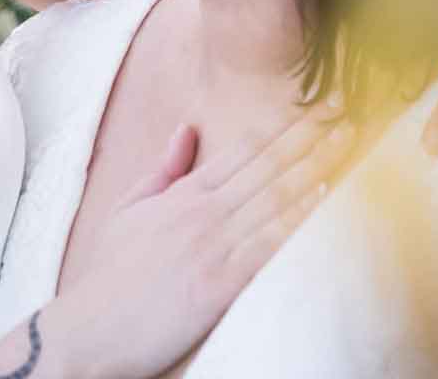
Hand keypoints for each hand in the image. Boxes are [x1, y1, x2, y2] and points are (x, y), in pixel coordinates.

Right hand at [46, 108, 353, 378]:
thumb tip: (188, 129)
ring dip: (315, 168)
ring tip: (346, 144)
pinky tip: (323, 199)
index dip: (284, 126)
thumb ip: (164, 169)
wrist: (91, 330)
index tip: (315, 108)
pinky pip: (268, 246)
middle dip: (310, 137)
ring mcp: (213, 246)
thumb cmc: (110, 273)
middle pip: (268, 166)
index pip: (245, 149)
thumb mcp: (130, 208)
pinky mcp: (220, 285)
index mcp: (185, 193)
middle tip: (346, 111)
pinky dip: (297, 219)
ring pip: (275, 198)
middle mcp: (204, 212)